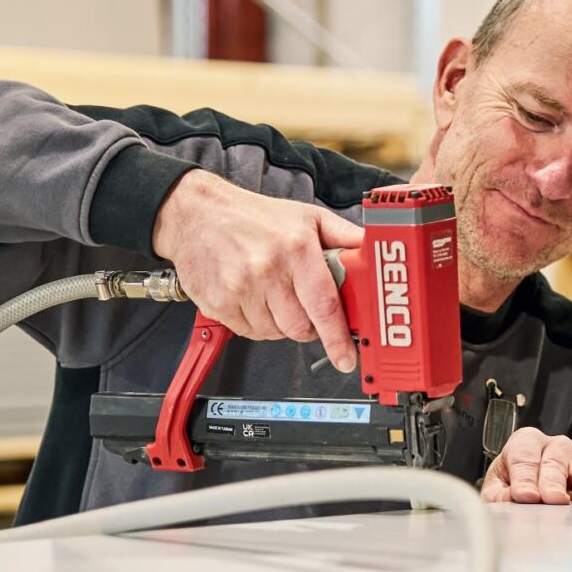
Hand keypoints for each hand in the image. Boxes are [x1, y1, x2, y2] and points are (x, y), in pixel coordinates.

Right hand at [151, 168, 366, 372]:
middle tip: (305, 308)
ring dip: (282, 324)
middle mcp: (267, 270)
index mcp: (296, 249)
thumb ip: (345, 236)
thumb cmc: (254, 216)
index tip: (347, 358)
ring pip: (275, 334)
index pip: (324, 305)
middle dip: (310, 327)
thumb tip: (373, 252)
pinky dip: (257, 324)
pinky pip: (250, 333)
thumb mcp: (307, 216)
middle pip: (300, 328)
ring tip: (275, 295)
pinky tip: (254, 299)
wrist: (197, 213)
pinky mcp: (219, 303)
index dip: (338, 338)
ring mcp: (240, 289)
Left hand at [483, 428, 571, 505]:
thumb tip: (511, 502)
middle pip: (554, 460)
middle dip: (553, 481)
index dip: (524, 477)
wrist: (537, 487)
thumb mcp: (498, 489)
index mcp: (525, 442)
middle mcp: (554, 445)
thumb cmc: (517, 485)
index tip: (524, 496)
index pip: (523, 457)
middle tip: (553, 499)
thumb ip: (499, 495)